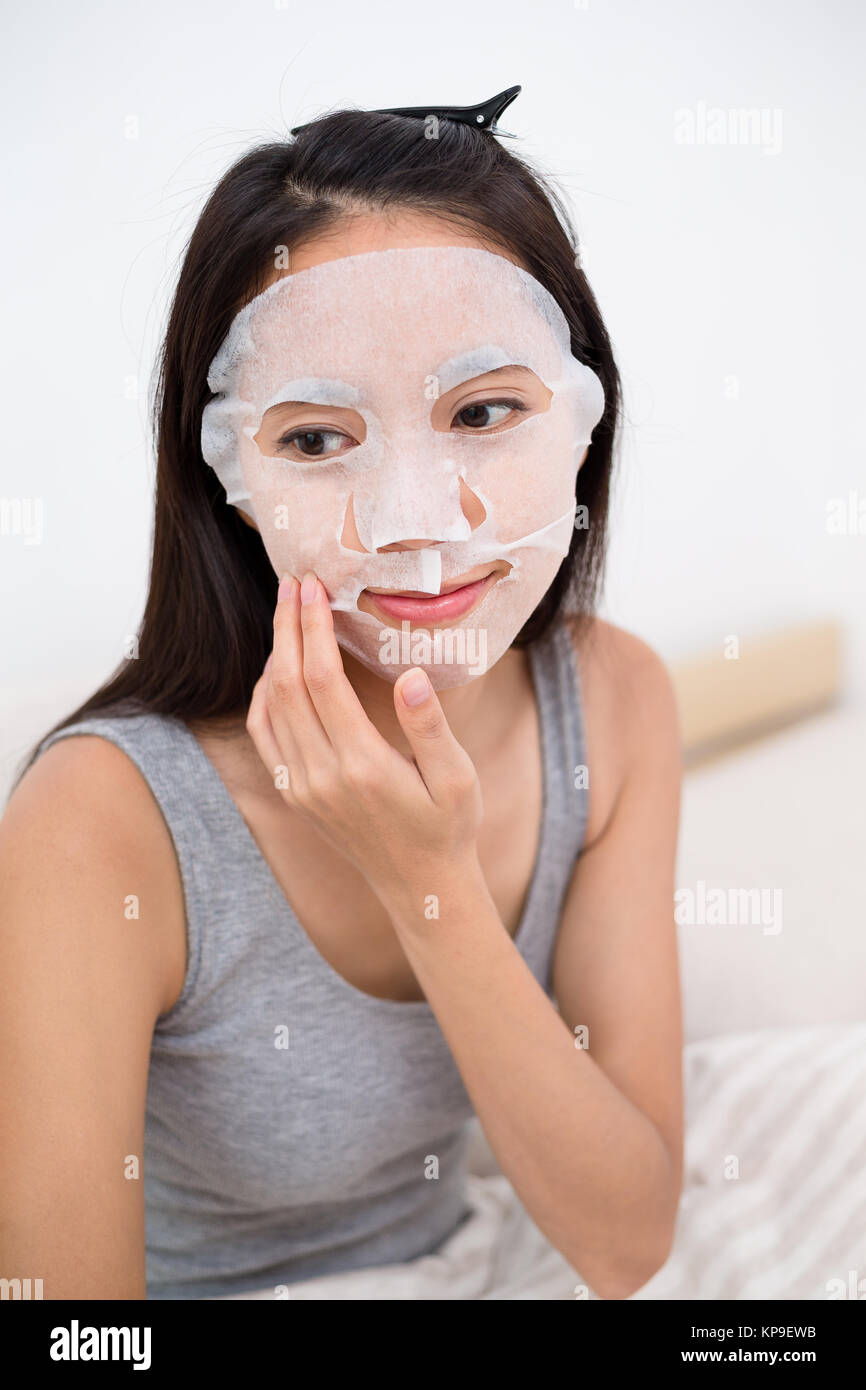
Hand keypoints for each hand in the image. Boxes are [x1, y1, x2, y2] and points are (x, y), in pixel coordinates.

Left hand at [246, 571, 483, 911]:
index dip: (311, 628)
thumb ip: (429, 726)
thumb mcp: (457, 778)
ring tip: (288, 615)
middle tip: (294, 584)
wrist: (420, 887)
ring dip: (274, 655)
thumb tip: (410, 674)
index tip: (312, 587)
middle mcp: (321, 776)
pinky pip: (265, 736)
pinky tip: (279, 670)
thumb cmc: (448, 828)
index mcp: (362, 765)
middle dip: (287, 628)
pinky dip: (264, 695)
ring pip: (269, 707)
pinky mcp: (295, 796)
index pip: (322, 680)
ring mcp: (302, 788)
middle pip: (286, 685)